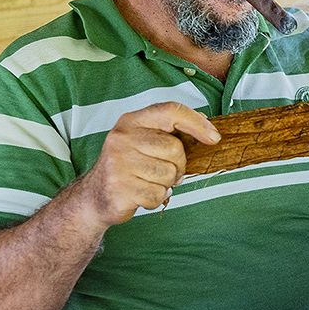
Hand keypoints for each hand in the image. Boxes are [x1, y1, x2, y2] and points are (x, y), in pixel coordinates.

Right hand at [75, 102, 220, 226]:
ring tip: (148, 181)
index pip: (171, 111)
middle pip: (175, 149)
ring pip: (169, 174)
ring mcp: (118, 163)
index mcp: (131, 121)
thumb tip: (206, 125)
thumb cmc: (128, 167)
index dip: (197, 123)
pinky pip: (158, 195)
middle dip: (178, 165)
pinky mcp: (119, 188)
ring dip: (166, 184)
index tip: (214, 138)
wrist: (94, 196)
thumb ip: (170, 132)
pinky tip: (141, 194)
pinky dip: (156, 198)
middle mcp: (122, 138)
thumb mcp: (144, 141)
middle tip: (164, 172)